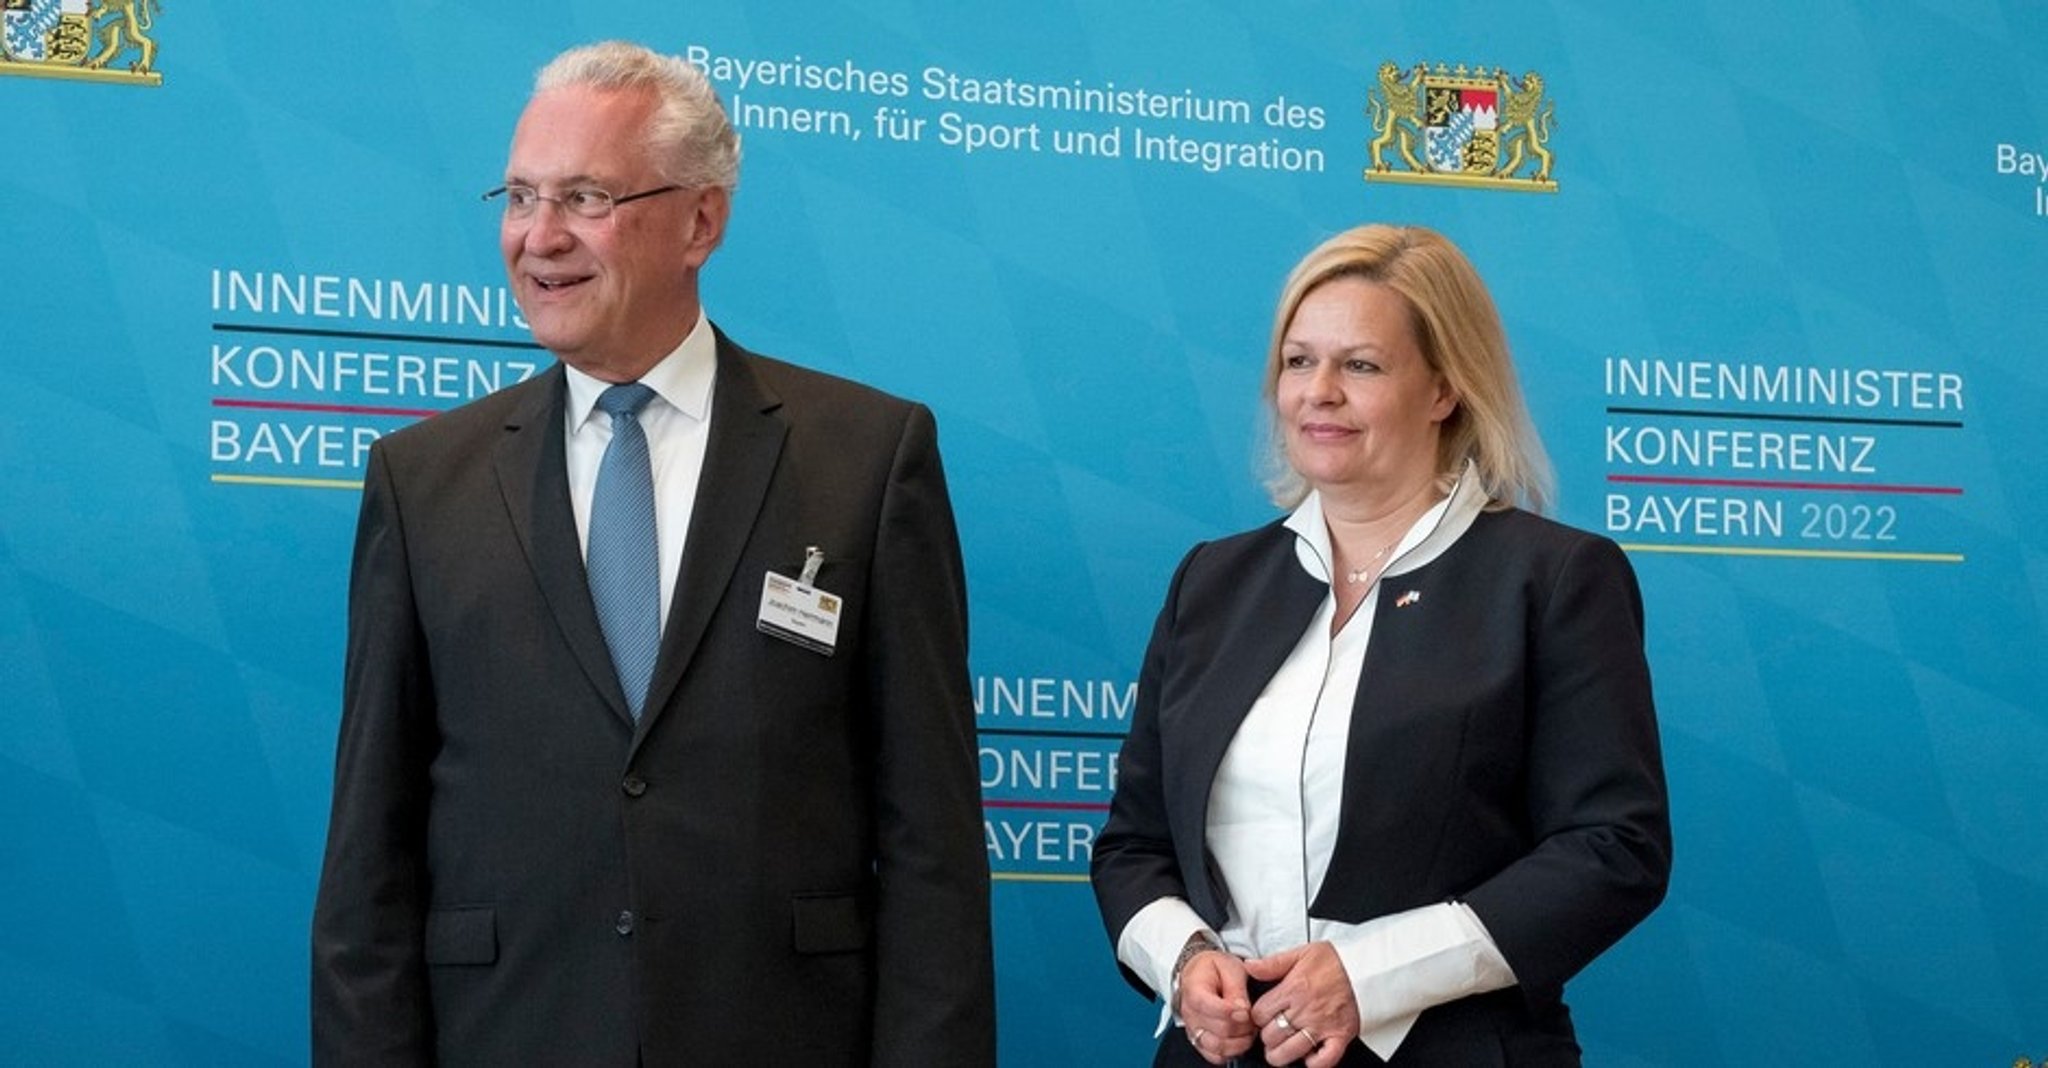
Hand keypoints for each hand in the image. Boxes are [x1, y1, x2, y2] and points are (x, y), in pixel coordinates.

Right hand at [1177, 949, 1253, 1064]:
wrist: (1199, 973)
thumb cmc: (1213, 969)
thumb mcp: (1229, 967)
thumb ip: (1236, 988)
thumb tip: (1243, 1009)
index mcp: (1194, 989)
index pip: (1208, 1006)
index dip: (1230, 1012)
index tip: (1245, 1010)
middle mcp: (1190, 1013)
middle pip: (1218, 1030)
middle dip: (1242, 1026)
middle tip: (1253, 1018)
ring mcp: (1194, 1029)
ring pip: (1217, 1047)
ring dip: (1239, 1042)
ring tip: (1249, 1030)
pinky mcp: (1200, 1041)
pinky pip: (1215, 1056)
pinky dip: (1231, 1053)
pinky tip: (1240, 1040)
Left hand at [1244, 942, 1359, 1067]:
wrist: (1366, 969)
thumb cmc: (1336, 962)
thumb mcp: (1301, 953)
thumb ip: (1273, 963)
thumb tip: (1249, 966)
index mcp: (1293, 990)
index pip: (1260, 1013)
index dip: (1256, 1017)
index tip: (1261, 1017)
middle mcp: (1305, 1010)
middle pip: (1271, 1035)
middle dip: (1266, 1036)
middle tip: (1270, 1033)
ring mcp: (1323, 1026)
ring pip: (1291, 1050)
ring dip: (1280, 1055)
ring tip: (1278, 1051)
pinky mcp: (1340, 1035)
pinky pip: (1325, 1059)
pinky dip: (1314, 1063)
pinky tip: (1307, 1057)